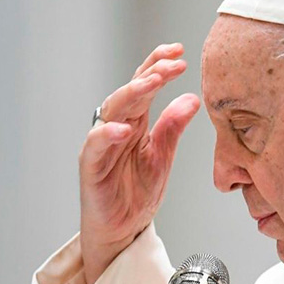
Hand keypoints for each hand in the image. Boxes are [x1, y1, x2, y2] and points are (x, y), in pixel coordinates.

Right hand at [79, 43, 200, 283]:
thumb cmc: (136, 194)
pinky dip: (108, 135)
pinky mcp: (91, 167)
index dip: (159, 65)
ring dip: (131, 94)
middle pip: (130, 91)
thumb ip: (173, 127)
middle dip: (150, 73)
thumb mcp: (163, 156)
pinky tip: (124, 129)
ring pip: (112, 111)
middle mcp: (116, 127)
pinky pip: (95, 145)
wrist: (123, 231)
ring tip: (152, 83)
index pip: (145, 85)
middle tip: (172, 63)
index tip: (180, 52)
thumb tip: (192, 98)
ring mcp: (102, 145)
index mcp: (135, 122)